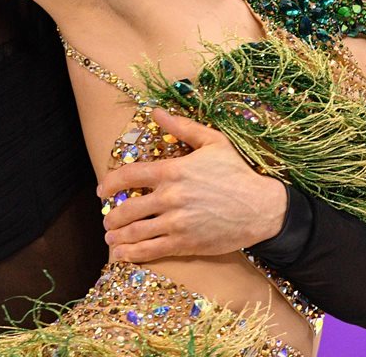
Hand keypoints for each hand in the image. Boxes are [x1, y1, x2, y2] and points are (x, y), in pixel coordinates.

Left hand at [98, 108, 285, 261]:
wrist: (262, 208)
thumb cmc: (237, 173)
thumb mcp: (212, 141)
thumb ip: (182, 126)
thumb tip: (156, 110)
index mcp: (172, 171)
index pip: (129, 176)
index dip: (110, 183)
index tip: (102, 190)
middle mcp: (170, 197)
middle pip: (128, 208)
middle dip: (112, 216)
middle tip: (107, 220)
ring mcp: (177, 222)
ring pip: (136, 232)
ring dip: (118, 236)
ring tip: (110, 238)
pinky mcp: (186, 243)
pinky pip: (152, 250)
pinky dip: (133, 254)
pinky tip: (123, 254)